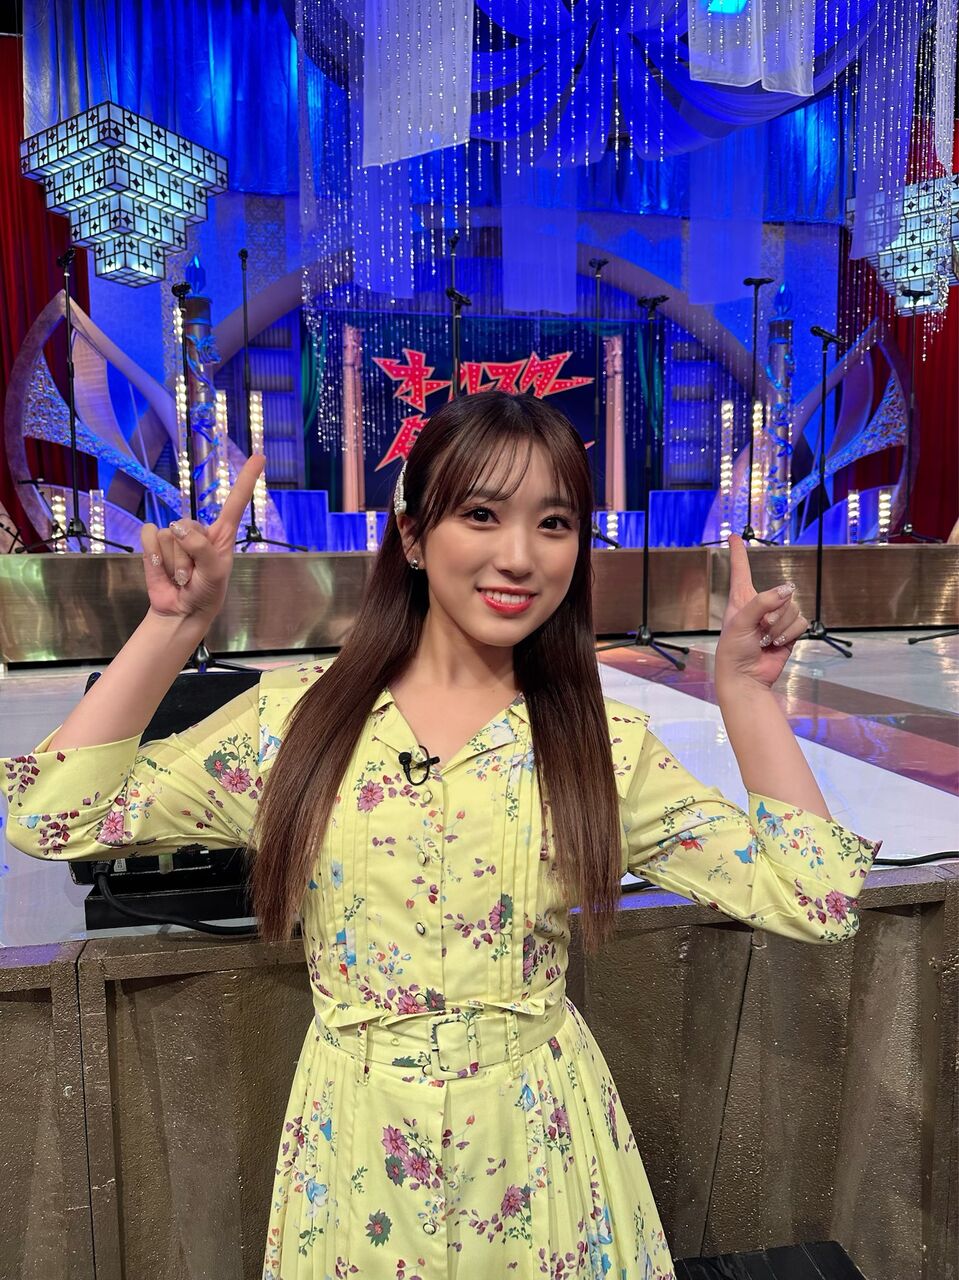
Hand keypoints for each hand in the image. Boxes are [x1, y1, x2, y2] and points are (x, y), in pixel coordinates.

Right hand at [139, 454, 265, 621]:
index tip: (260, 457)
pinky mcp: (154, 543)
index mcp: (221, 534)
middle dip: (187, 556)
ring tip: (181, 576)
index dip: (246, 480)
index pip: (235, 502)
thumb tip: (179, 529)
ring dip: (173, 563)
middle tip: (193, 575)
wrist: (182, 611)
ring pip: (168, 535)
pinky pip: (149, 534)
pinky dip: (153, 555)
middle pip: (187, 525)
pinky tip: (162, 569)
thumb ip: (202, 549)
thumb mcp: (214, 573)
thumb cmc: (206, 592)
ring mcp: (176, 536)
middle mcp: (198, 530)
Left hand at [713, 534, 806, 691]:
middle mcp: (759, 605)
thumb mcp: (741, 622)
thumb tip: (788, 590)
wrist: (745, 677)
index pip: (740, 570)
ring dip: (781, 627)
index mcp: (741, 598)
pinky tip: (776, 644)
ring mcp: (775, 618)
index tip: (734, 536)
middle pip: (782, 593)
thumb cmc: (733, 650)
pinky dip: (790, 634)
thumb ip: (763, 602)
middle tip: (760, 630)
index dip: (738, 553)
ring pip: (793, 608)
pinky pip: (800, 623)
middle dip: (775, 613)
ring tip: (764, 640)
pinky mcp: (788, 632)